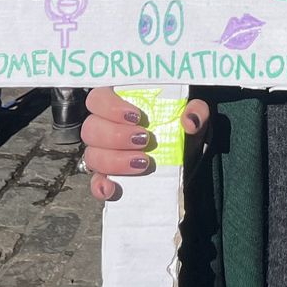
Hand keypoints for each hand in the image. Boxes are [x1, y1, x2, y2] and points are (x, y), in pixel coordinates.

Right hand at [81, 87, 210, 201]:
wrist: (191, 157)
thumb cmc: (185, 127)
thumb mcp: (195, 114)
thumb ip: (196, 110)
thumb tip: (189, 121)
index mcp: (123, 102)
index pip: (98, 98)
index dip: (109, 106)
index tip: (136, 116)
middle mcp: (107, 125)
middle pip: (90, 128)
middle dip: (115, 136)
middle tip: (144, 139)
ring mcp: (106, 152)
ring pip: (92, 154)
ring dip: (114, 160)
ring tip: (143, 162)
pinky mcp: (110, 175)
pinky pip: (95, 182)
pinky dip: (100, 186)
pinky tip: (112, 188)